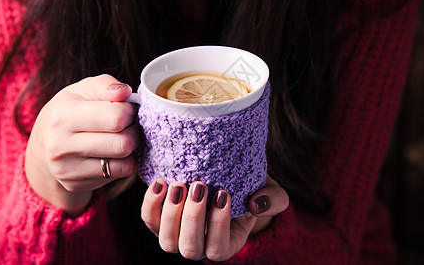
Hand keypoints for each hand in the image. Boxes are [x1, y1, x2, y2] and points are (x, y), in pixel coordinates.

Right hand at [25, 74, 140, 215]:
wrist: (44, 144)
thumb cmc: (69, 111)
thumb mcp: (82, 90)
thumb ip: (105, 85)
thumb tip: (124, 91)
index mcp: (62, 115)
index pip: (116, 117)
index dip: (130, 112)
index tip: (127, 109)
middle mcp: (60, 145)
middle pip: (123, 143)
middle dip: (134, 131)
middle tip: (130, 125)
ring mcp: (67, 169)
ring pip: (124, 161)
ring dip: (132, 148)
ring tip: (122, 136)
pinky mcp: (75, 184)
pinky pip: (120, 174)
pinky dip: (125, 162)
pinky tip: (115, 153)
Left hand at [141, 176, 288, 260]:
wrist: (223, 175)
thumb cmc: (248, 186)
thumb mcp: (269, 191)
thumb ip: (274, 199)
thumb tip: (256, 205)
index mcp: (226, 244)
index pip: (218, 249)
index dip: (218, 225)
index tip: (223, 193)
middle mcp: (198, 246)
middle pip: (190, 248)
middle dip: (193, 218)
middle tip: (200, 186)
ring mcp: (176, 235)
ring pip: (167, 241)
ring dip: (172, 213)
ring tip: (180, 184)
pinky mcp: (159, 220)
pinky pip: (150, 219)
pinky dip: (151, 203)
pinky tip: (161, 182)